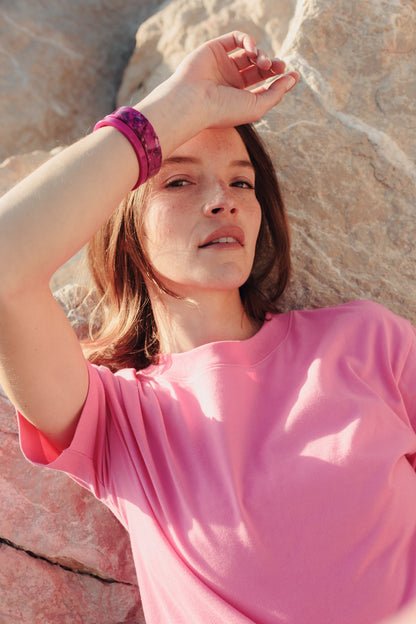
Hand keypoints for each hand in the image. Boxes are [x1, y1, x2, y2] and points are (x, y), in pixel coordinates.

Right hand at [173, 31, 298, 127]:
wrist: (194, 101)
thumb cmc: (224, 110)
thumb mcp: (256, 107)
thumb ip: (276, 93)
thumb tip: (293, 78)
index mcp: (239, 99)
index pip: (263, 87)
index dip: (279, 80)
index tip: (293, 75)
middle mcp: (230, 82)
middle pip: (259, 68)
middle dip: (272, 65)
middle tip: (279, 67)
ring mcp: (222, 65)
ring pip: (250, 53)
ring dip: (262, 54)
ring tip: (262, 63)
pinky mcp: (214, 49)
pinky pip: (236, 38)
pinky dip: (248, 40)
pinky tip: (252, 49)